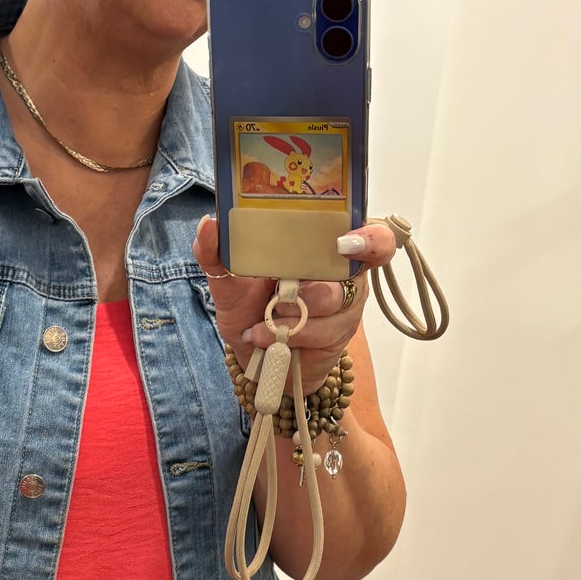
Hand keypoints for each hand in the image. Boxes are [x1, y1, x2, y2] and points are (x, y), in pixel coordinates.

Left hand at [192, 215, 396, 392]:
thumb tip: (209, 223)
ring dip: (293, 310)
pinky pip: (322, 331)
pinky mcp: (340, 335)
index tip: (346, 242)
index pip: (369, 232)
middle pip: (356, 264)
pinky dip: (288, 333)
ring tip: (265, 318)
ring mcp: (345, 303)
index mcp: (322, 244)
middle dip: (315, 278)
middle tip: (285, 291)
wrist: (254, 356)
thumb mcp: (226, 279)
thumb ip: (215, 251)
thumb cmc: (249, 308)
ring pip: (332, 298)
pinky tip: (266, 335)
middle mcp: (343, 269)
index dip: (371, 236)